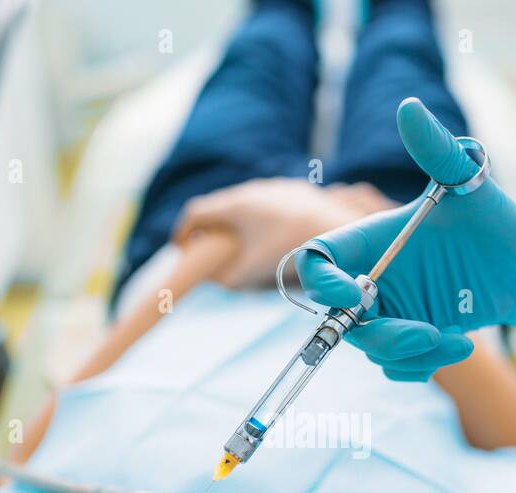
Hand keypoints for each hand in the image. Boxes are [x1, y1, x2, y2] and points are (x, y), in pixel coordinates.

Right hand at [172, 178, 393, 288]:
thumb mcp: (253, 269)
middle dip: (208, 228)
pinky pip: (265, 202)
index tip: (181, 249)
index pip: (196, 213)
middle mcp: (251, 191)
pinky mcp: (293, 191)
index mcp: (235, 206)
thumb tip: (214, 281)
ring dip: (234, 221)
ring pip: (243, 202)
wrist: (333, 227)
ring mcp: (273, 188)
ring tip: (237, 243)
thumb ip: (228, 278)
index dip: (184, 232)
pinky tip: (268, 235)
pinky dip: (257, 217)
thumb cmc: (292, 248)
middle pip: (218, 206)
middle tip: (206, 249)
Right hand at [295, 98, 515, 380]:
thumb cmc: (497, 219)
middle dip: (382, 333)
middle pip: (341, 318)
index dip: (322, 283)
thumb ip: (436, 150)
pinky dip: (421, 365)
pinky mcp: (409, 337)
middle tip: (427, 332)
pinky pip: (394, 365)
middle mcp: (372, 277)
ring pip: (371, 347)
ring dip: (411, 352)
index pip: (317, 263)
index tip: (355, 297)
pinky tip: (458, 346)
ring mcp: (389, 310)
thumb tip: (410, 107)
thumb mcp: (469, 184)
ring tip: (458, 340)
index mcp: (371, 240)